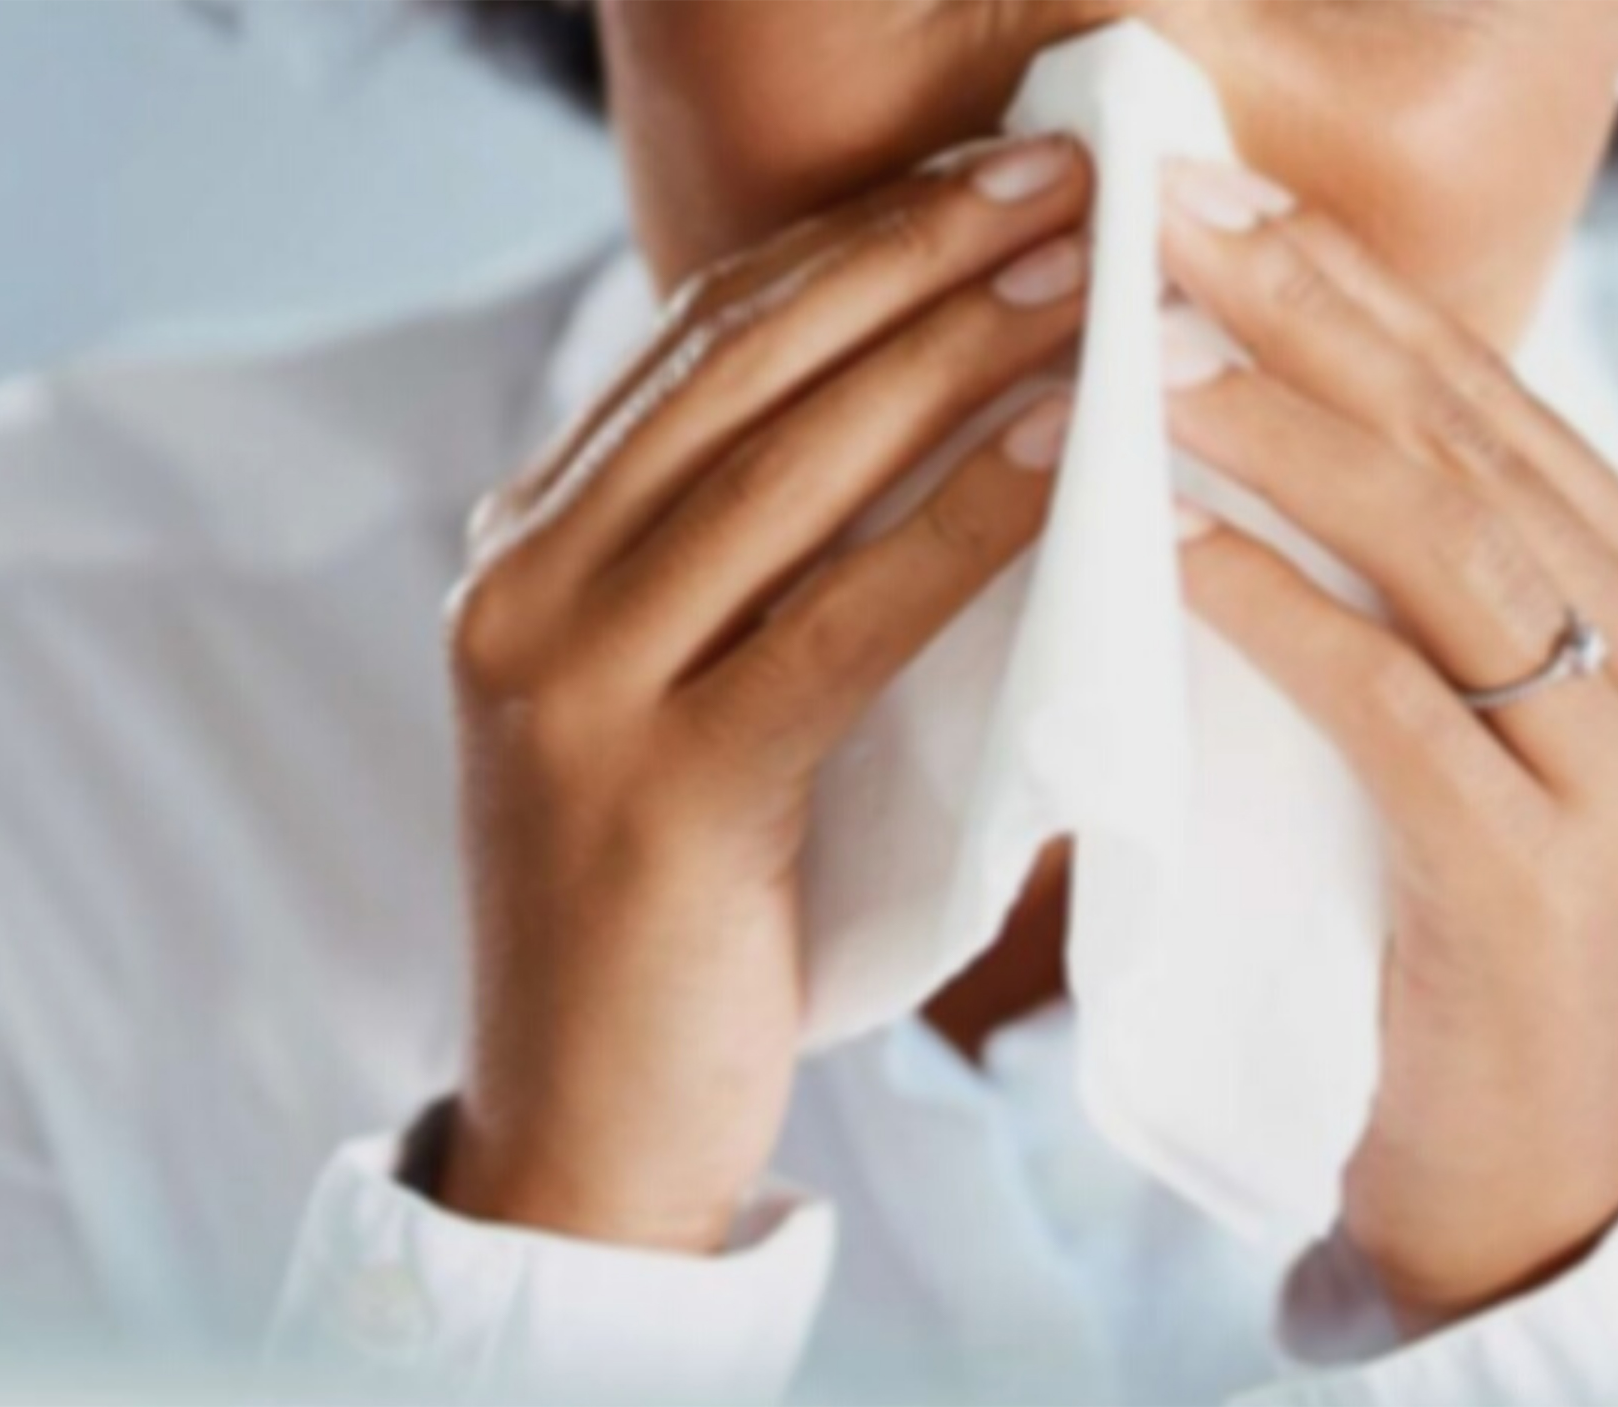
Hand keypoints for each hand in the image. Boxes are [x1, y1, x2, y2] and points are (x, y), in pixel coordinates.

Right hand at [435, 133, 1091, 1252]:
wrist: (590, 1135)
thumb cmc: (688, 916)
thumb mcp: (698, 699)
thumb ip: (761, 564)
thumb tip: (938, 419)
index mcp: (530, 544)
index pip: (705, 336)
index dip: (859, 239)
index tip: (997, 175)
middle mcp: (524, 584)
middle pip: (746, 365)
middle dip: (920, 254)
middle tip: (1073, 180)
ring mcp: (571, 684)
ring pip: (790, 468)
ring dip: (957, 355)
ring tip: (1093, 276)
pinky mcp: (658, 791)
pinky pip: (838, 621)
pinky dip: (964, 526)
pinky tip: (1069, 457)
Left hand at [1156, 159, 1617, 1332]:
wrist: (1535, 1173)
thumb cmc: (1474, 933)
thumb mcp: (1487, 727)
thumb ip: (1437, 583)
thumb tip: (1275, 411)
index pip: (1498, 403)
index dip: (1355, 291)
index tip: (1220, 204)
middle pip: (1471, 441)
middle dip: (1306, 316)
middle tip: (1162, 223)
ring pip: (1441, 544)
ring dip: (1274, 438)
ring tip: (1135, 365)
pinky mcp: (1543, 872)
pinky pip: (1392, 700)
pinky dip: (1276, 610)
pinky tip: (1169, 546)